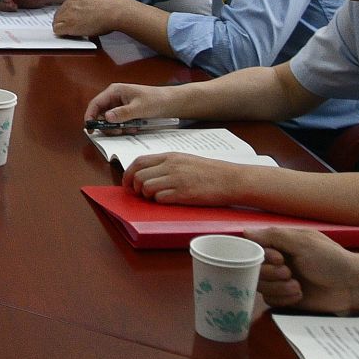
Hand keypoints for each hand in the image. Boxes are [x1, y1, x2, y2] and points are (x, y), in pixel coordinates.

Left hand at [52, 0, 133, 37]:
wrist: (115, 11)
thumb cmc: (110, 10)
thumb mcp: (92, 3)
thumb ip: (83, 8)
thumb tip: (80, 17)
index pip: (63, 9)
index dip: (66, 18)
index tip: (72, 23)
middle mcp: (69, 3)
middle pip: (57, 16)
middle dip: (63, 24)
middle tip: (72, 31)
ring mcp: (68, 13)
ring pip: (56, 23)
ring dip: (63, 29)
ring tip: (76, 32)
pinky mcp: (69, 24)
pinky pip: (57, 30)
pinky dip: (63, 34)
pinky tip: (73, 35)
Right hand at [83, 81, 176, 124]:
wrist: (171, 102)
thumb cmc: (156, 100)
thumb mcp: (139, 108)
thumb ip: (122, 113)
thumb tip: (107, 118)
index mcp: (114, 91)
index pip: (95, 103)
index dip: (90, 115)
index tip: (90, 128)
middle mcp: (114, 98)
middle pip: (101, 113)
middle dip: (107, 124)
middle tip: (117, 131)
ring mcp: (120, 105)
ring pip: (110, 120)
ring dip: (117, 127)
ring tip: (130, 129)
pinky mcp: (126, 112)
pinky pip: (119, 122)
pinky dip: (124, 127)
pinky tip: (134, 128)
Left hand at [122, 153, 251, 206]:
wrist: (231, 180)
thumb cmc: (211, 172)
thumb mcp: (186, 161)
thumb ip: (167, 165)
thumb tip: (149, 175)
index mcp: (170, 156)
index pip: (139, 162)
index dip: (128, 174)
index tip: (127, 183)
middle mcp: (170, 166)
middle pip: (138, 176)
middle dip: (134, 187)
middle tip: (140, 195)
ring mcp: (176, 180)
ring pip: (146, 187)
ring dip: (147, 196)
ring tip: (156, 198)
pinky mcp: (183, 194)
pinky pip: (160, 199)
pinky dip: (159, 202)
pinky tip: (168, 202)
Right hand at [250, 228, 355, 312]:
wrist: (352, 286)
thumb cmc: (331, 259)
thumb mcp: (303, 242)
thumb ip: (274, 236)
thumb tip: (245, 232)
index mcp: (279, 244)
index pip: (252, 248)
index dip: (260, 256)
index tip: (278, 258)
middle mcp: (276, 261)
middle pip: (252, 269)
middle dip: (270, 273)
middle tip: (289, 272)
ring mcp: (280, 280)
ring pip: (260, 286)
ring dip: (278, 287)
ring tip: (297, 286)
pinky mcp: (286, 297)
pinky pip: (270, 300)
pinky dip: (283, 298)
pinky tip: (299, 295)